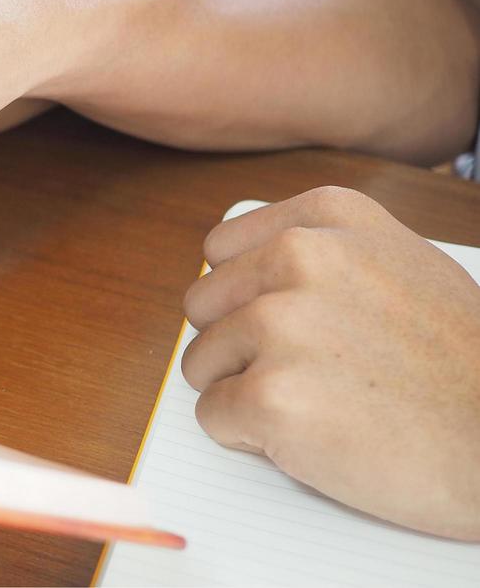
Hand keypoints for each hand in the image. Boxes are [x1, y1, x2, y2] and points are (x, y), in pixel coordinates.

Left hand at [183, 186, 479, 539]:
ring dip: (245, 391)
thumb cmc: (463, 365)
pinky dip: (250, 437)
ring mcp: (281, 324)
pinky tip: (316, 436)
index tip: (293, 322)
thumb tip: (248, 267)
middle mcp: (300, 256)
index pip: (222, 249)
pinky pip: (213, 417)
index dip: (247, 297)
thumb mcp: (403, 266)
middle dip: (240, 345)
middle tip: (311, 374)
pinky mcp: (270, 395)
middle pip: (203, 304)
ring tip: (323, 403)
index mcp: (330, 217)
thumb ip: (326, 254)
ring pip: (200, 361)